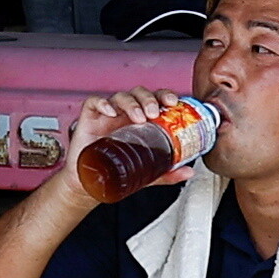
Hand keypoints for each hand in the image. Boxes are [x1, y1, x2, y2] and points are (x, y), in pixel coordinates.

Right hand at [66, 88, 196, 205]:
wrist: (90, 183)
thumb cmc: (117, 170)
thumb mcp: (147, 173)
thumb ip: (167, 172)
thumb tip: (189, 172)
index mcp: (141, 121)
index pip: (155, 99)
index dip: (164, 95)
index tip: (173, 102)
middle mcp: (125, 114)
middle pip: (139, 94)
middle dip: (149, 99)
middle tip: (154, 113)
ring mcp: (107, 115)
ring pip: (120, 96)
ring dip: (131, 103)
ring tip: (137, 117)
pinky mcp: (89, 118)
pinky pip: (94, 102)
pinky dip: (103, 103)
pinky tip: (110, 112)